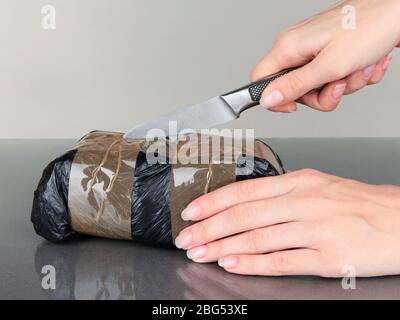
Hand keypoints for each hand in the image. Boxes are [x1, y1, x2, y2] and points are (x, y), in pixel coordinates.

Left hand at [175, 169, 399, 276]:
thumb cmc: (360, 203)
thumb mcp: (318, 186)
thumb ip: (283, 195)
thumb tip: (246, 205)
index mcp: (299, 182)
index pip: (245, 191)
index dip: (214, 202)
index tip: (192, 211)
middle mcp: (303, 201)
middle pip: (244, 215)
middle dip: (209, 227)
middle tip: (185, 236)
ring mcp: (314, 229)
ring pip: (257, 237)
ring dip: (222, 246)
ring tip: (200, 252)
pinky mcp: (327, 257)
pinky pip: (281, 260)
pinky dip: (252, 263)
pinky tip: (232, 264)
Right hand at [252, 0, 399, 112]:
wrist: (399, 11)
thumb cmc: (369, 27)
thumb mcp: (329, 65)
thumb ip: (295, 86)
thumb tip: (267, 99)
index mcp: (288, 47)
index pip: (260, 81)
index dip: (274, 99)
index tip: (295, 106)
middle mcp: (298, 48)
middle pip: (295, 90)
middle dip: (321, 94)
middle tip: (338, 83)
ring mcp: (316, 50)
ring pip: (319, 87)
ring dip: (344, 84)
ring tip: (357, 66)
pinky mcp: (332, 52)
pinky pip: (336, 79)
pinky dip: (354, 76)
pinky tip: (365, 61)